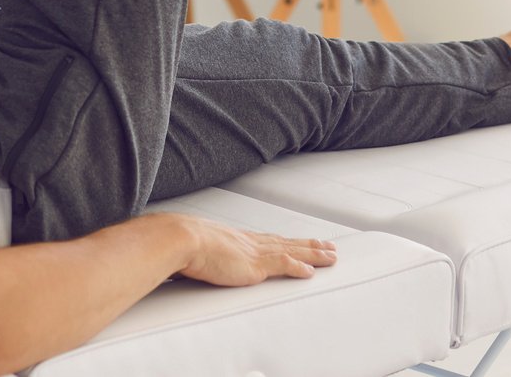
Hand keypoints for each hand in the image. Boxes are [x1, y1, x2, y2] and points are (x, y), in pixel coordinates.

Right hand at [159, 214, 337, 286]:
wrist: (180, 239)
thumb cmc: (182, 244)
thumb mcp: (197, 248)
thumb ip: (203, 253)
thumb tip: (196, 259)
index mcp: (238, 239)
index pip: (271, 239)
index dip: (288, 242)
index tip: (299, 241)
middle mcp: (250, 242)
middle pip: (288, 243)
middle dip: (309, 245)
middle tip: (328, 246)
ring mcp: (254, 252)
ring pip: (292, 251)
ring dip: (313, 254)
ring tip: (330, 256)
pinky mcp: (254, 264)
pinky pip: (284, 265)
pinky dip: (298, 267)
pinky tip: (310, 272)